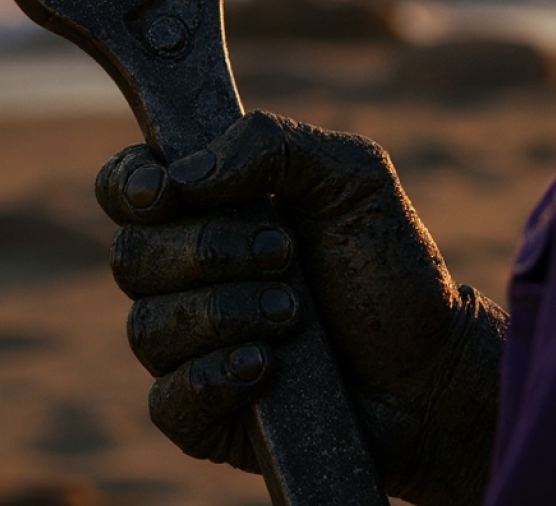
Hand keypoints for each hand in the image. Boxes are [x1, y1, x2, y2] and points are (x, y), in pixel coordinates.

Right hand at [96, 111, 505, 505]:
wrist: (428, 364)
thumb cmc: (385, 262)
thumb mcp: (352, 177)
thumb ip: (276, 144)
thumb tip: (187, 174)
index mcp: (211, 206)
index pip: (126, 186)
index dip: (127, 186)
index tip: (165, 193)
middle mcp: (187, 272)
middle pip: (132, 255)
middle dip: (211, 250)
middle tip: (285, 253)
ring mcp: (189, 343)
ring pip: (148, 326)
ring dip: (228, 312)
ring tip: (296, 313)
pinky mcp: (200, 411)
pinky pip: (169, 398)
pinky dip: (217, 377)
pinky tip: (268, 366)